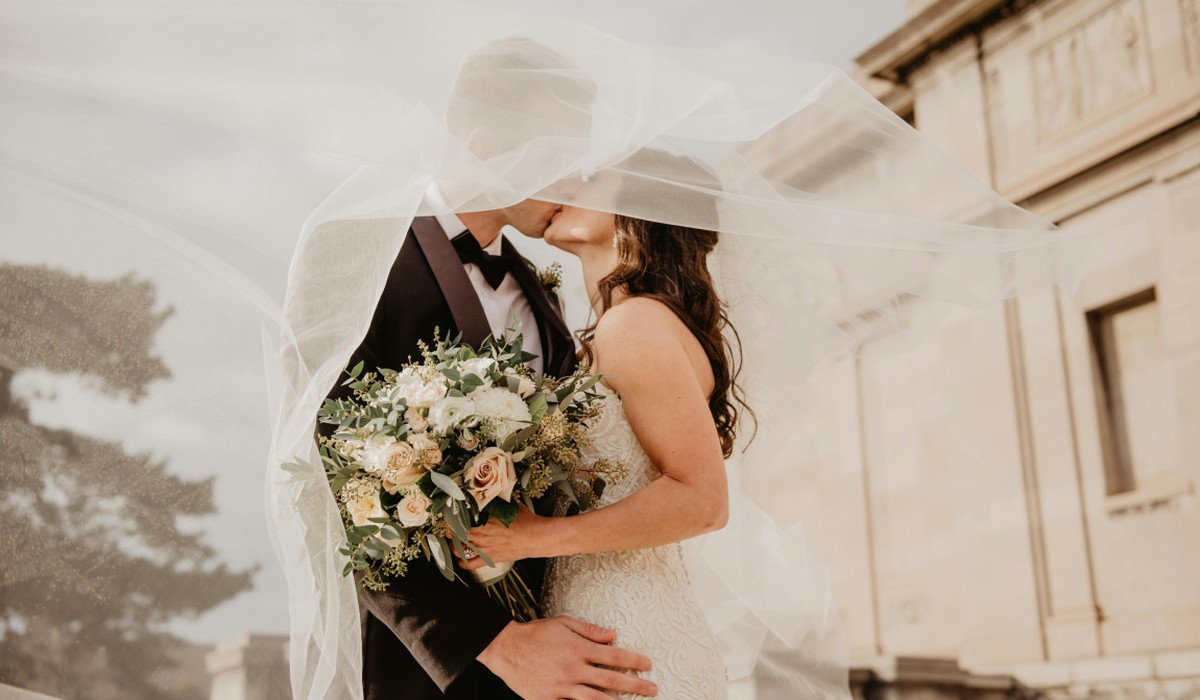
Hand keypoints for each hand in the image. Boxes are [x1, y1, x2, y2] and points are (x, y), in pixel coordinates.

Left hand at [453, 504, 549, 569]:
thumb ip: (498, 502)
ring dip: (453, 545)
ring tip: (452, 541)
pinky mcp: (490, 558)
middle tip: (448, 528)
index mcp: (484, 521)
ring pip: (459, 549)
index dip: (451, 519)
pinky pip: (470, 564)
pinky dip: (462, 562)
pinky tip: (459, 559)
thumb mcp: (511, 506)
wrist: (536, 538)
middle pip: (456, 534)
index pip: (460, 520)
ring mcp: (485, 549)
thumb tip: (493, 495)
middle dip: (450, 531)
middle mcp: (481, 536)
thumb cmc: (526, 520)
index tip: (449, 516)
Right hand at [478, 617, 657, 698]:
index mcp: (577, 649)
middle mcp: (572, 669)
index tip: (648, 665)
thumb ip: (589, 630)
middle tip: (652, 689)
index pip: (613, 657)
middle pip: (610, 680)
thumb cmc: (535, 634)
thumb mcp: (563, 624)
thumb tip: (613, 635)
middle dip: (635, 685)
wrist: (505, 648)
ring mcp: (561, 688)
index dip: (633, 661)